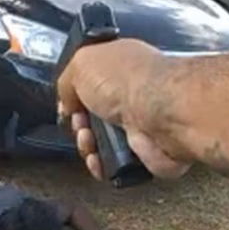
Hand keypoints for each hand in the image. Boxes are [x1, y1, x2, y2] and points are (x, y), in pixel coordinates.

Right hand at [56, 39, 192, 180]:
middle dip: (79, 125)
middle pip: (94, 118)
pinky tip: (99, 160)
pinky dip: (103, 166)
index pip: (93, 84)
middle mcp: (134, 95)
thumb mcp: (82, 63)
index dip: (75, 97)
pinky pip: (117, 165)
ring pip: (103, 144)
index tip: (69, 103)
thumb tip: (67, 102)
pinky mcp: (147, 153)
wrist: (161, 113)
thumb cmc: (129, 80)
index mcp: (122, 68)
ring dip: (88, 146)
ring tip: (90, 141)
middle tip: (82, 124)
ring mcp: (141, 125)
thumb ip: (68, 81)